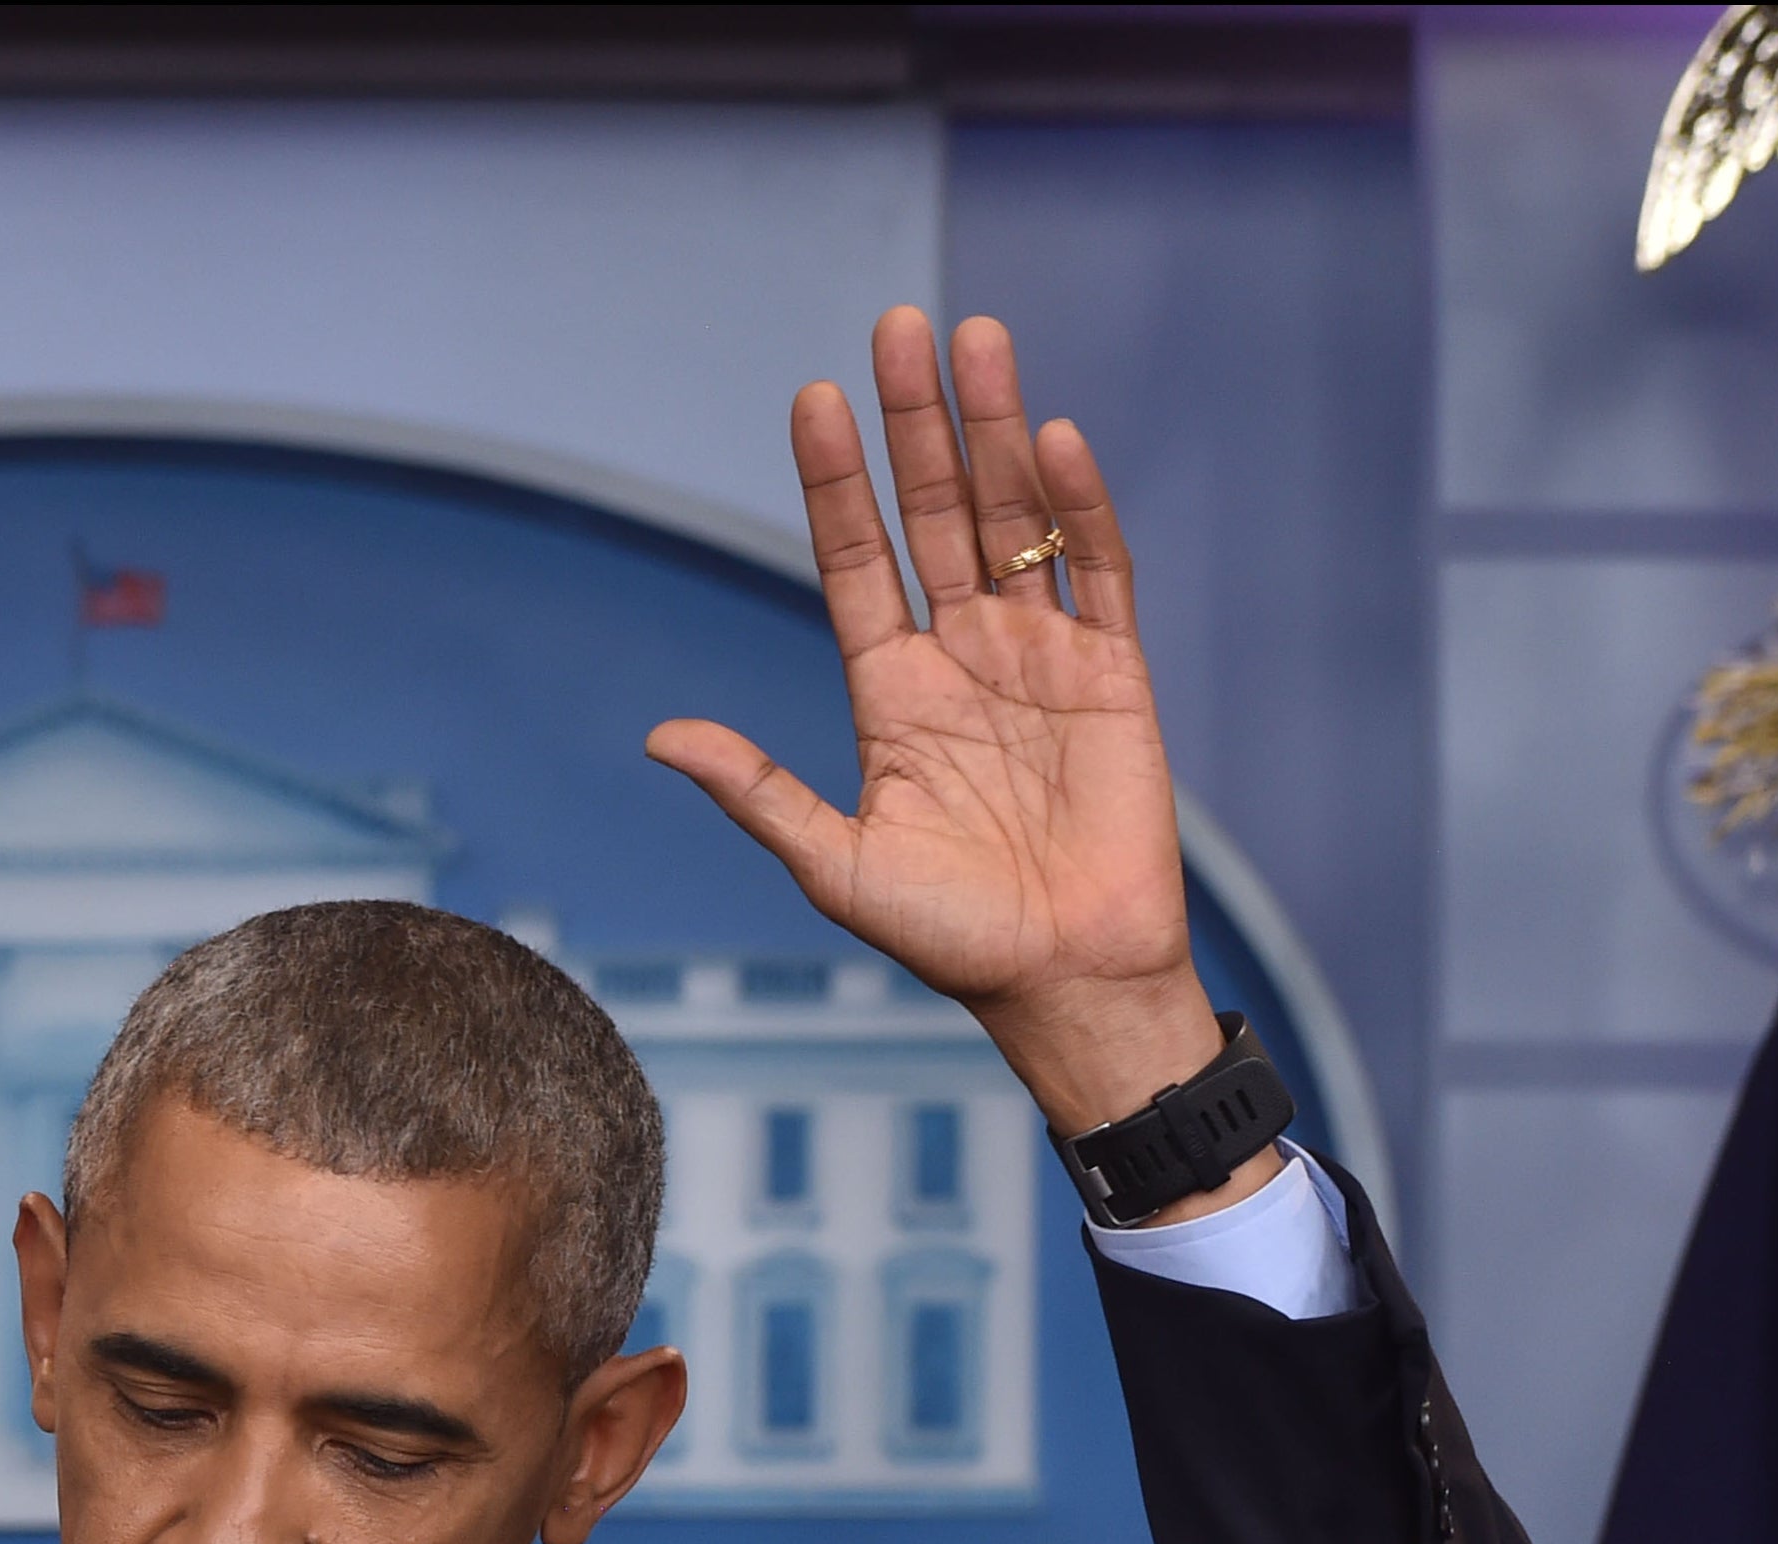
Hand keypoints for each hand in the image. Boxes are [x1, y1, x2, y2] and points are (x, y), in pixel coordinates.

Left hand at [649, 310, 1275, 1212]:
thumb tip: (661, 738)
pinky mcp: (1116, 676)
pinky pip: (1098, 574)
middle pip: (934, 513)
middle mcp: (964, 657)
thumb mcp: (835, 864)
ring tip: (974, 339)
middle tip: (898, 326)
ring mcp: (1042, 658)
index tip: (812, 401)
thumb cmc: (950, 938)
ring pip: (1014, 519)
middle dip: (916, 422)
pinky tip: (1055, 440)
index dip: (835, 482)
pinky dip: (1080, 509)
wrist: (1063, 982)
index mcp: (891, 692)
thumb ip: (758, 793)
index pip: (856, 560)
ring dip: (997, 430)